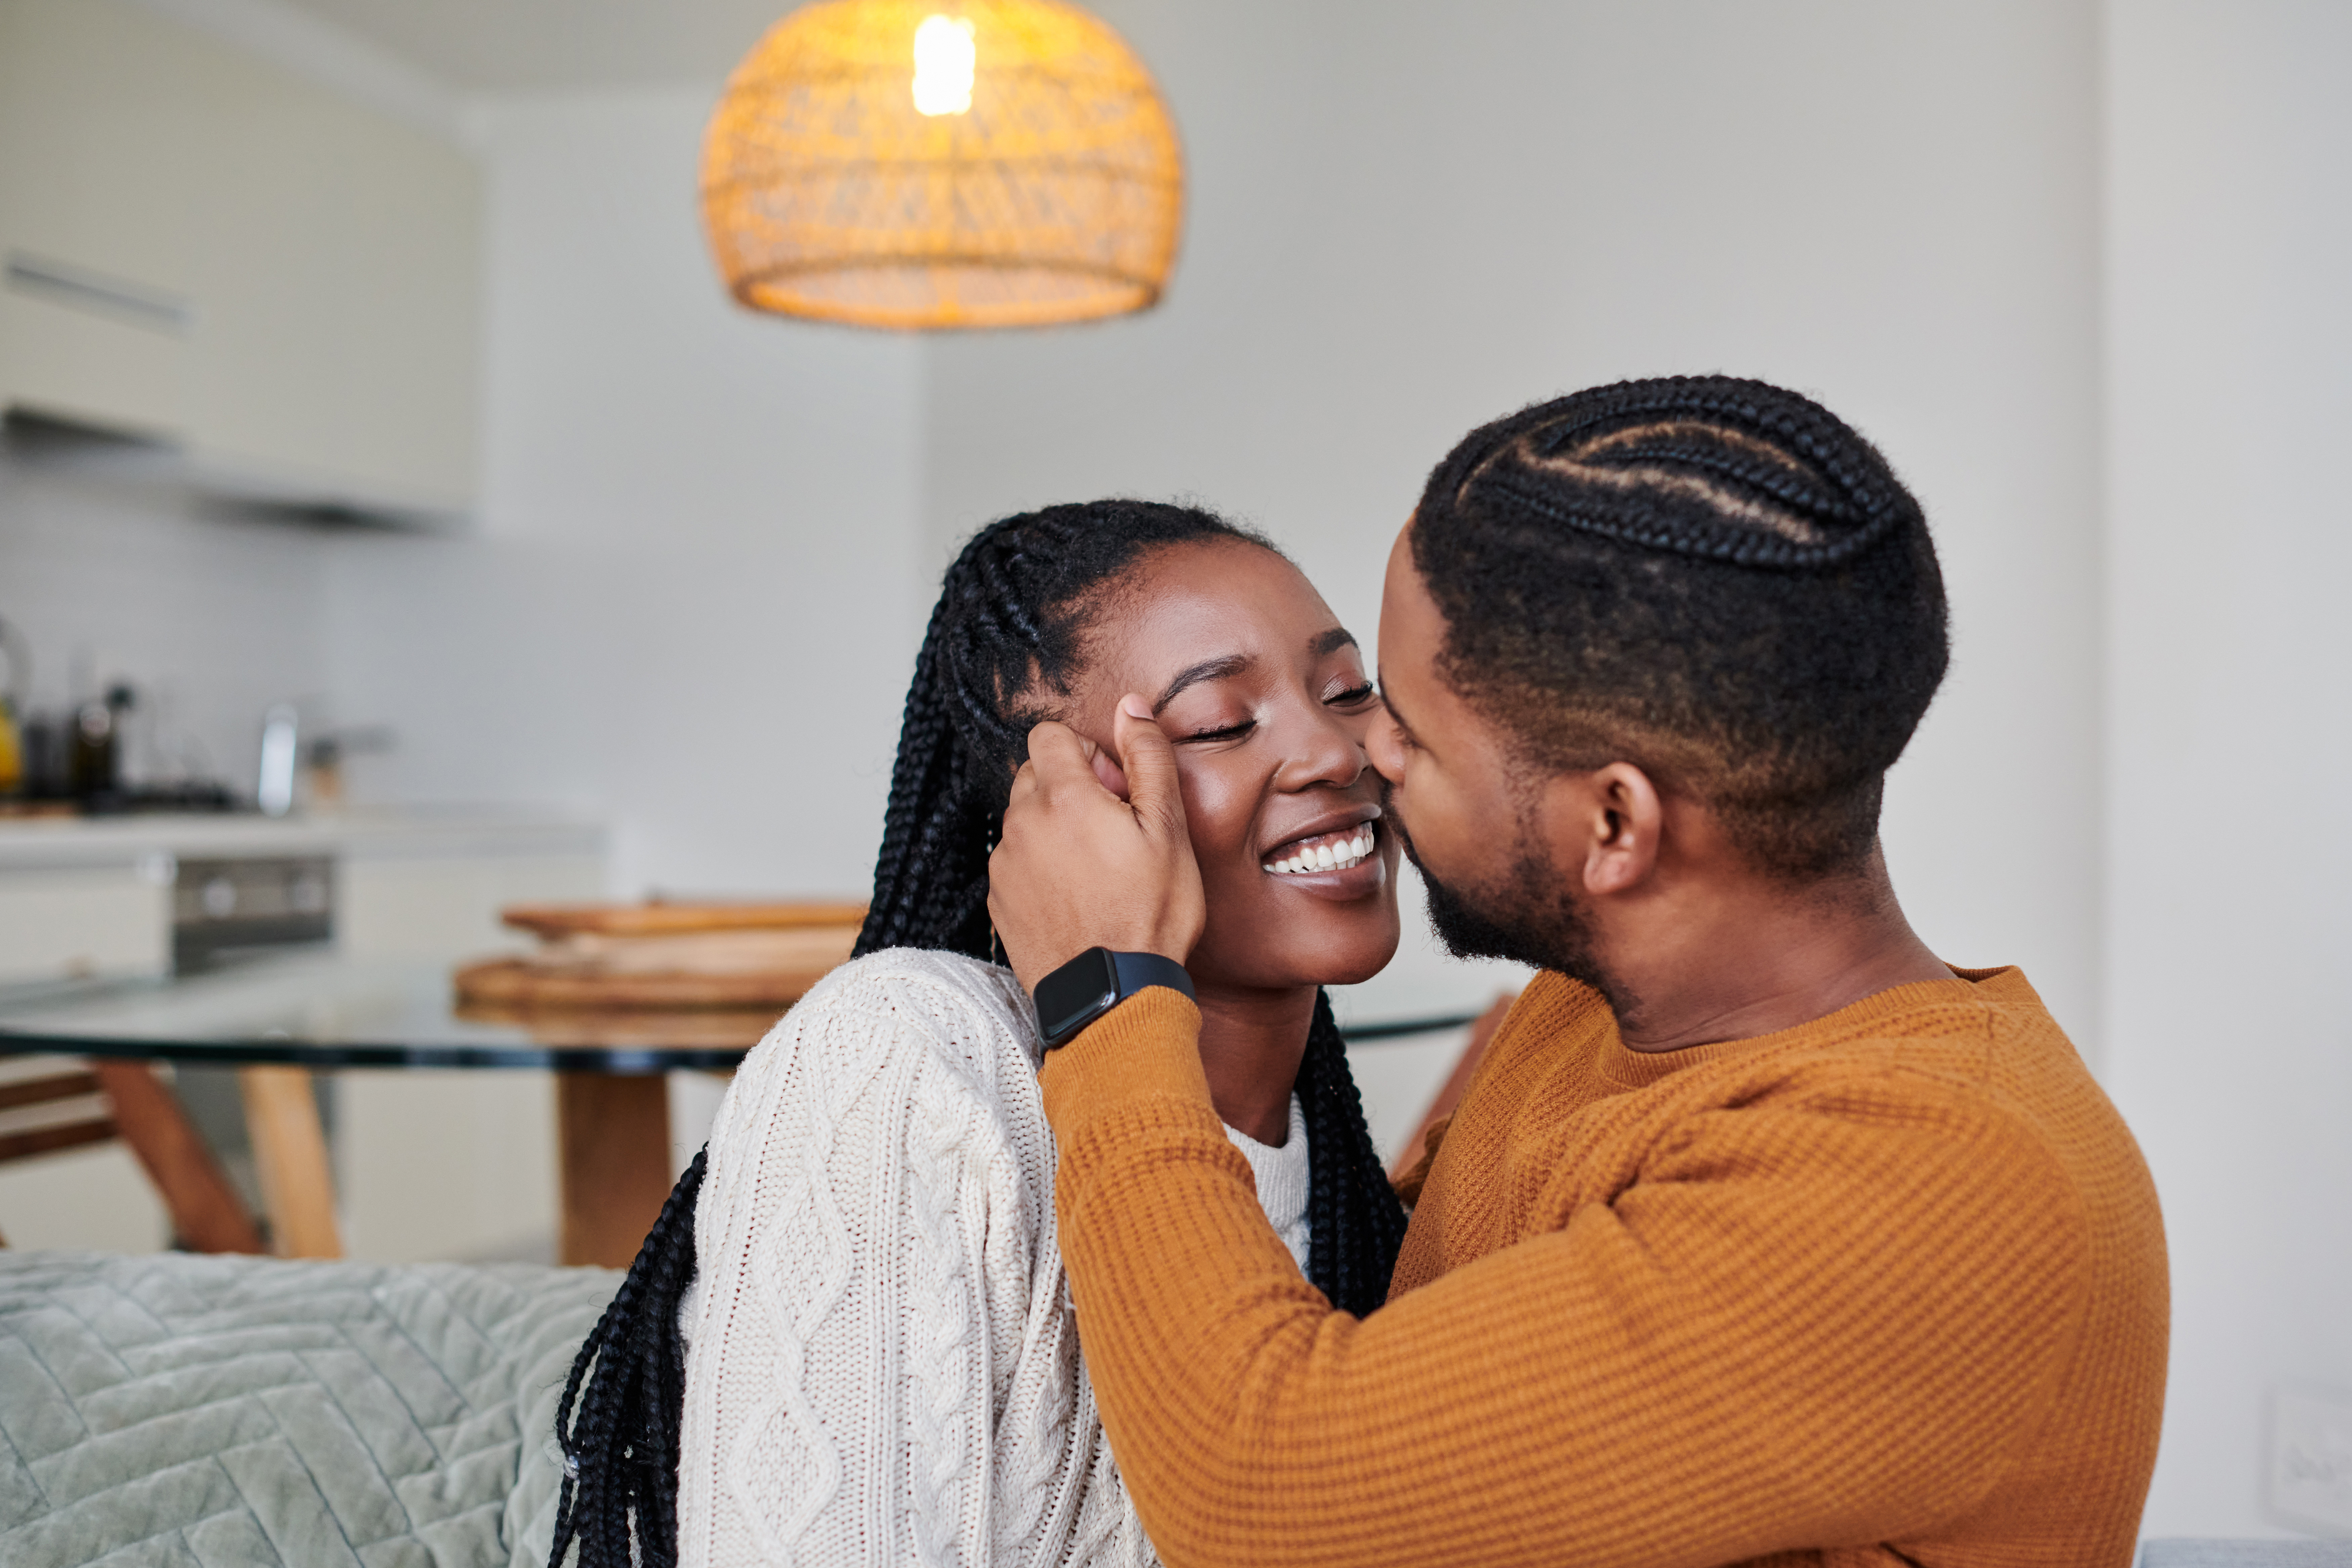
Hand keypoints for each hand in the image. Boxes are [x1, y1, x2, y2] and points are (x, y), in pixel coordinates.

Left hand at [988, 695, 1205, 993]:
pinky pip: (1015, 861)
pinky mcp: (997, 901)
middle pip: (1034, 775)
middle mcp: (1022, 823)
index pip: (1049, 734)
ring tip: (1096, 869)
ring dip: (1054, 828)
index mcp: (1062, 797)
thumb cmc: (1150, 915)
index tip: (1115, 789)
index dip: (1086, 752)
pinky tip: (1076, 897)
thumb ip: (1147, 758)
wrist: (1112, 996)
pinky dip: (1040, 866)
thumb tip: (1131, 707)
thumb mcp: (1168, 829)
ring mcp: (1004, 864)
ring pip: (1023, 819)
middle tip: (1113, 829)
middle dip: (1070, 787)